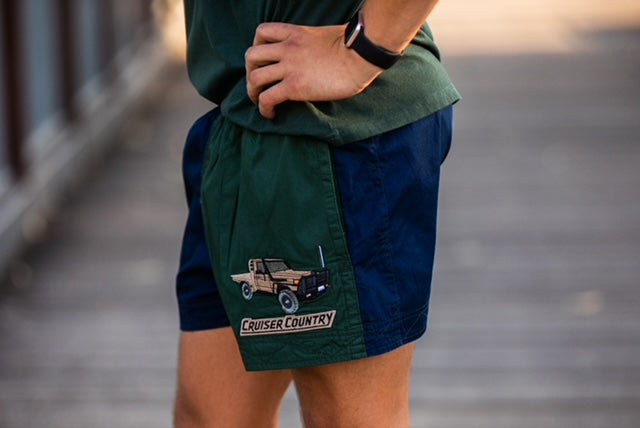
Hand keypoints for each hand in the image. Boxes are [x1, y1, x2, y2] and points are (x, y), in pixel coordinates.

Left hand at [245, 23, 382, 118]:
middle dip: (250, 72)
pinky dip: (264, 109)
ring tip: (260, 102)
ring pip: (255, 78)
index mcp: (295, 33)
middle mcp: (287, 48)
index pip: (262, 32)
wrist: (362, 56)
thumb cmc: (353, 48)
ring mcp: (289, 67)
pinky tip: (271, 115)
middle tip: (258, 85)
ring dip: (253, 92)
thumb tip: (314, 58)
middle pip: (251, 56)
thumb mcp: (325, 36)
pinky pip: (267, 98)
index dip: (257, 47)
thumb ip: (311, 44)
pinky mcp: (294, 87)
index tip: (264, 60)